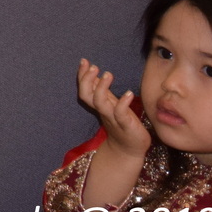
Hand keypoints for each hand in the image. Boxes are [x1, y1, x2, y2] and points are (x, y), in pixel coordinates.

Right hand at [75, 57, 149, 208]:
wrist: (129, 149)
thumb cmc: (121, 124)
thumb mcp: (110, 105)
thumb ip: (102, 91)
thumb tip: (94, 74)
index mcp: (99, 105)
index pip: (85, 89)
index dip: (82, 76)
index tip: (84, 61)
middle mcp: (103, 110)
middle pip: (86, 95)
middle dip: (86, 80)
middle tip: (93, 67)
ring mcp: (113, 118)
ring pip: (100, 103)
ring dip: (101, 88)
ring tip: (107, 74)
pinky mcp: (126, 125)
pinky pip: (121, 113)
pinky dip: (123, 103)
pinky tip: (129, 93)